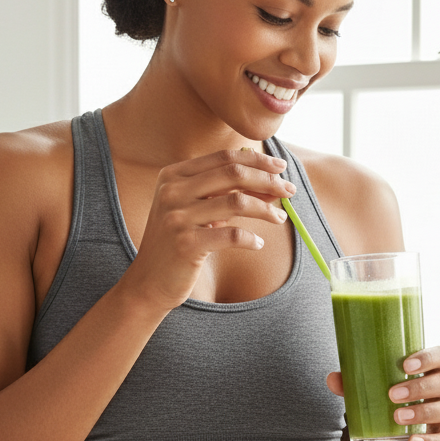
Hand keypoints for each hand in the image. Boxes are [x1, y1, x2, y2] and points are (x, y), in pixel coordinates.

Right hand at [122, 148, 295, 310]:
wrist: (149, 281)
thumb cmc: (178, 243)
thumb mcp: (196, 212)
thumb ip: (225, 194)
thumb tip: (271, 184)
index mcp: (173, 175)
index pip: (224, 158)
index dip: (257, 160)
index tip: (281, 168)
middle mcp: (172, 191)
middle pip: (233, 174)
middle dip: (268, 181)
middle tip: (290, 190)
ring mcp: (177, 217)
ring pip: (237, 202)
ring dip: (266, 210)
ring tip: (281, 218)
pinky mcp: (186, 244)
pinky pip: (232, 235)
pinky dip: (251, 239)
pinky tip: (257, 244)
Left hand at [326, 345, 439, 440]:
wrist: (404, 437)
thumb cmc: (393, 402)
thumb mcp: (376, 392)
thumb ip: (355, 384)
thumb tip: (332, 378)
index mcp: (436, 369)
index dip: (428, 357)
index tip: (405, 365)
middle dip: (420, 387)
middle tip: (392, 394)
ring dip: (423, 412)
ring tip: (397, 417)